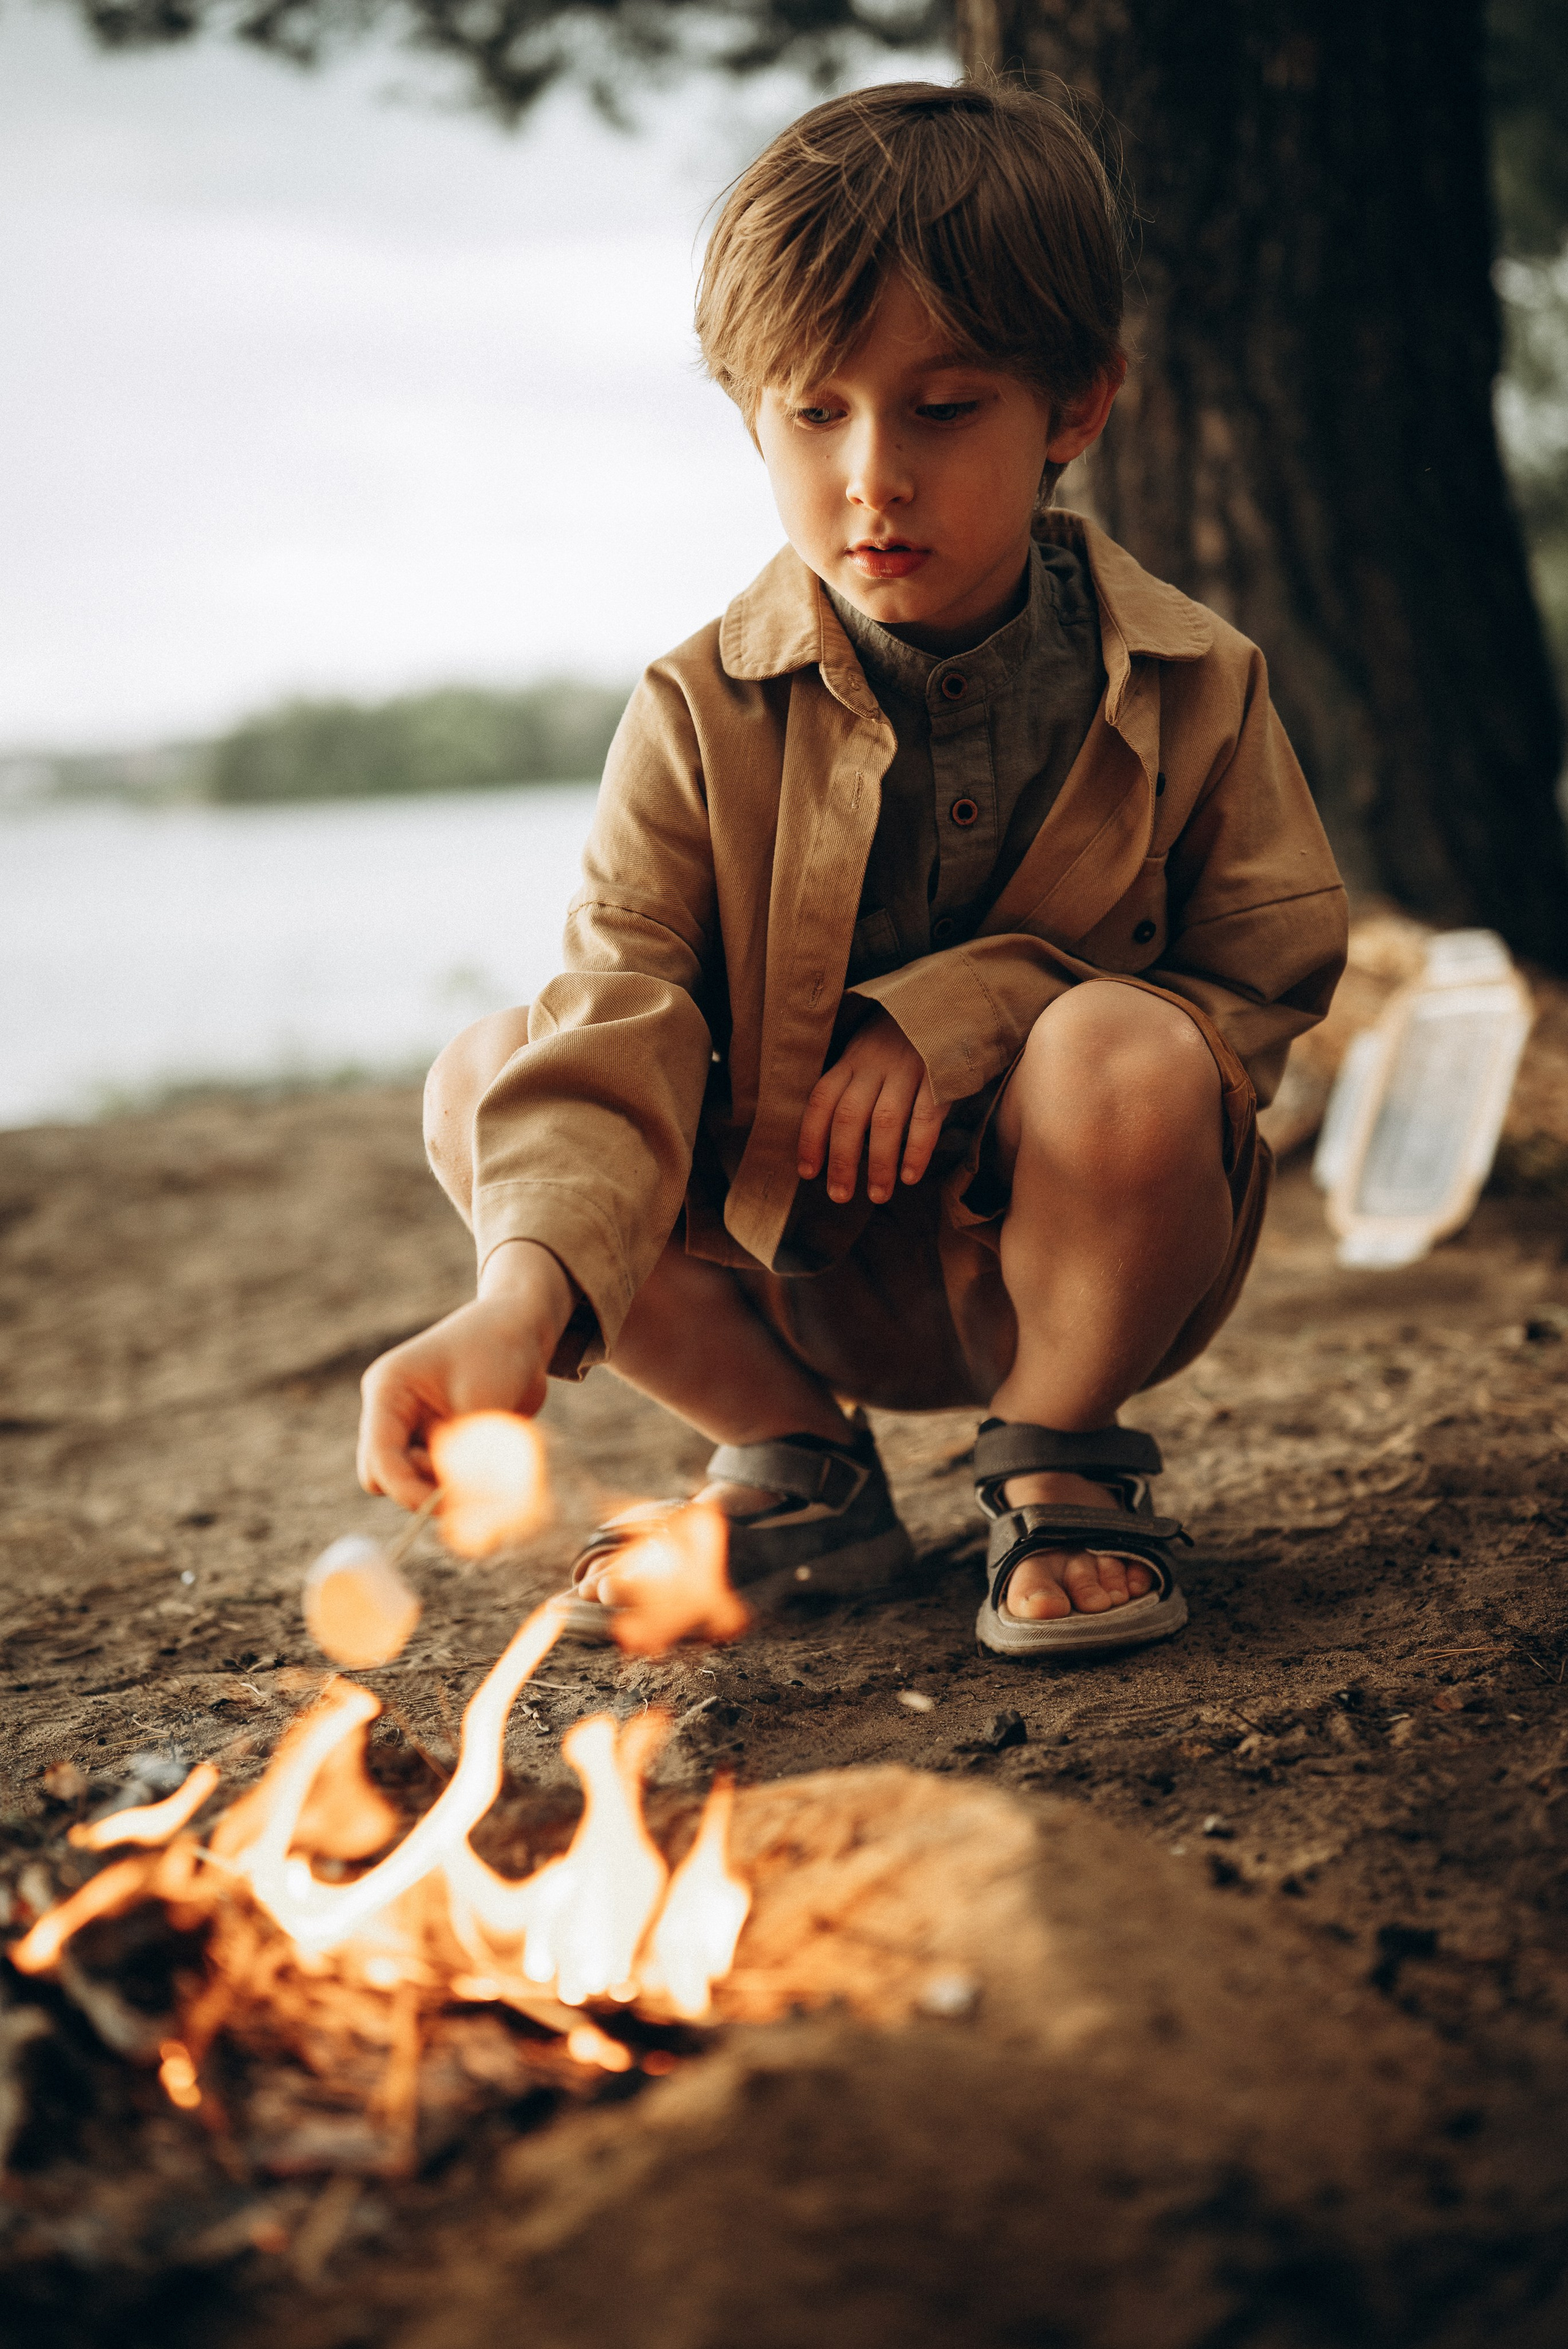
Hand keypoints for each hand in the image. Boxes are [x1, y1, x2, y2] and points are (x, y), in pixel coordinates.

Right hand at [356, 1240, 575, 1508]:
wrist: (525, 1330)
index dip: (408, 1491)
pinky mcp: (439, 1439)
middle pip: (387, 1476)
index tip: (447, 1506)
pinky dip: (463, 1480)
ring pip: (415, 1481)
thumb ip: (466, 1454)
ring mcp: (415, 1427)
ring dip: (449, 1485)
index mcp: (389, 1391)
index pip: (380, 1458)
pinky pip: (439, 1476)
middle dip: (423, 1490)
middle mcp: (394, 1411)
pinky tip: (493, 1463)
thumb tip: (460, 1505)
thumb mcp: (482, 1401)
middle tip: (469, 1487)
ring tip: (490, 1465)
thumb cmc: (499, 1351)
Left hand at [797, 1009, 946, 1205]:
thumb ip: (849, 1084)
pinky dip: (917, 1150)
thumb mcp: (865, 1051)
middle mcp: (874, 1065)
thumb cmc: (899, 1038)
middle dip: (842, 1161)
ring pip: (886, 1122)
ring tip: (877, 1195)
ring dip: (880, 1164)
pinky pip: (926, 1118)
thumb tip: (829, 1139)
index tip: (808, 1172)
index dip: (811, 1138)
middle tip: (839, 1196)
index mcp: (851, 1059)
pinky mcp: (940, 1076)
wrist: (947, 1001)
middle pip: (850, 1117)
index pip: (821, 1101)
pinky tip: (910, 1176)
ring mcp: (908, 1070)